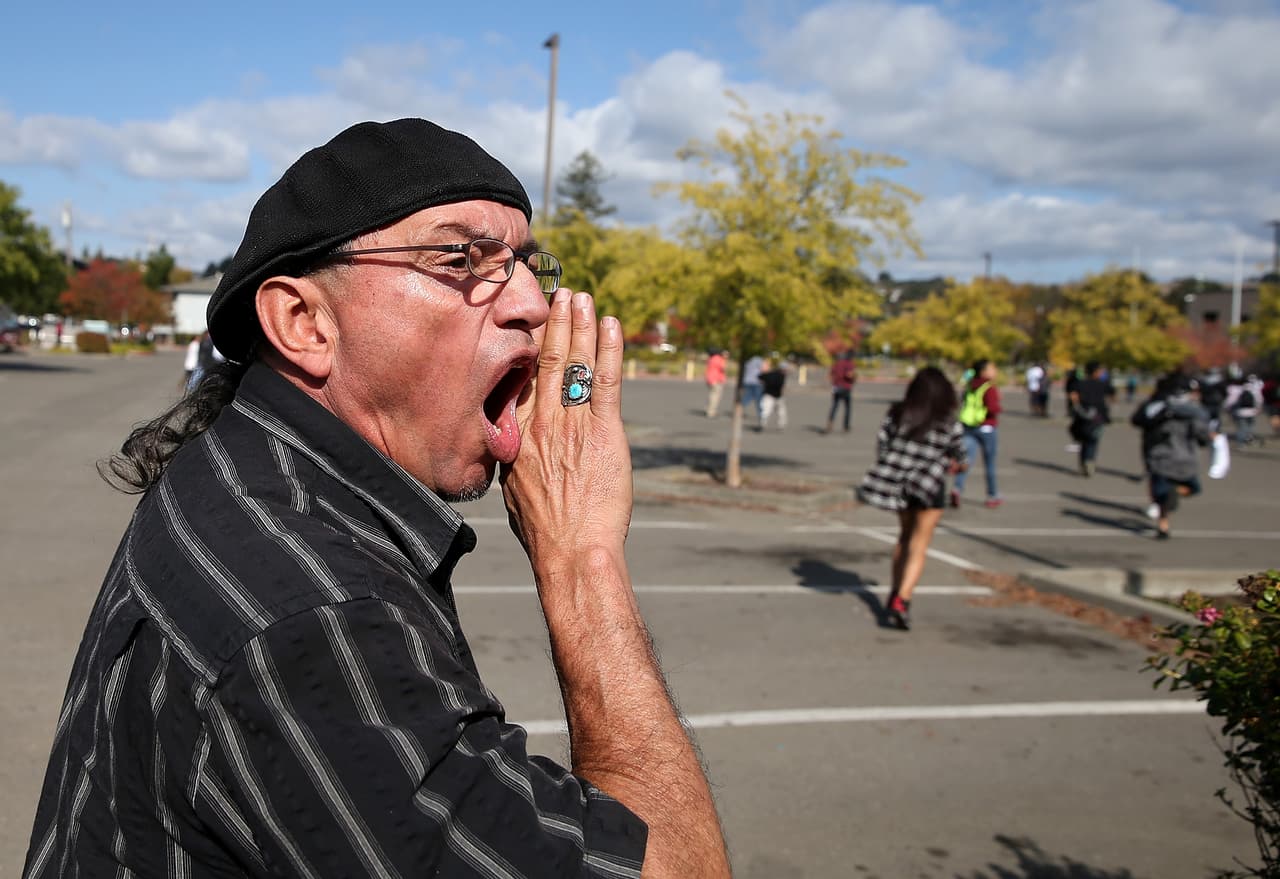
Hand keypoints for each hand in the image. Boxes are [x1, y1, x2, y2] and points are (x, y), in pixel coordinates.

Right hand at [500, 289, 631, 571]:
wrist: (570, 551)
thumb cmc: (544, 529)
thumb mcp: (512, 486)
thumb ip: (514, 454)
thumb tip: (510, 440)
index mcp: (518, 434)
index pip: (522, 378)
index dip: (529, 344)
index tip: (532, 320)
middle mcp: (543, 422)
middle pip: (547, 360)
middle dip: (556, 322)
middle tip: (562, 293)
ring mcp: (573, 424)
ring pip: (575, 363)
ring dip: (581, 326)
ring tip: (583, 298)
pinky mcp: (605, 432)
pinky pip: (606, 381)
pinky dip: (610, 350)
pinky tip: (612, 326)